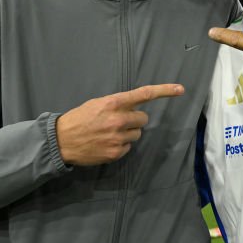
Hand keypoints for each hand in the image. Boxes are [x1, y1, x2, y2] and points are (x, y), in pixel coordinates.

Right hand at [56, 84, 184, 165]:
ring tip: (110, 133)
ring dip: (128, 133)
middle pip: (143, 118)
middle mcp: (119, 119)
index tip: (180, 89)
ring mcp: (118, 137)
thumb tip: (136, 106)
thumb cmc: (80, 118)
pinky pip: (129, 147)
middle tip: (118, 121)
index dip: (164, 91)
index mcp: (114, 103)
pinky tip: (106, 143)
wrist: (61, 140)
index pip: (144, 94)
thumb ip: (117, 104)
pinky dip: (121, 145)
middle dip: (134, 119)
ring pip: (137, 134)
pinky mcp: (116, 152)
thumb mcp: (97, 103)